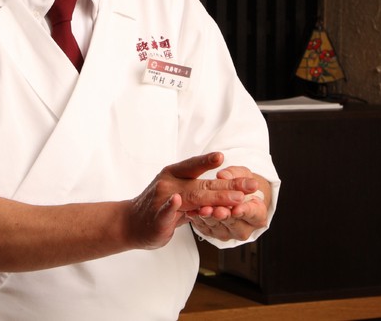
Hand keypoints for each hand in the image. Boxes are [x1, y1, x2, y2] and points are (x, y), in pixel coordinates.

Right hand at [127, 152, 258, 248]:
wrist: (130, 223)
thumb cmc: (158, 206)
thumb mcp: (180, 194)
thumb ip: (201, 193)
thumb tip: (230, 192)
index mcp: (174, 174)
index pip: (193, 165)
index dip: (207, 161)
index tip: (223, 157)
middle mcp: (168, 183)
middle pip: (202, 183)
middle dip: (229, 185)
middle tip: (250, 185)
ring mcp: (162, 199)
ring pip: (191, 196)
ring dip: (215, 197)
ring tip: (235, 198)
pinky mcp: (157, 218)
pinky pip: (166, 211)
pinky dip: (171, 206)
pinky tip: (177, 201)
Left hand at [187, 166, 270, 241]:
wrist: (231, 195)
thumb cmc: (239, 184)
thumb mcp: (240, 174)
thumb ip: (232, 174)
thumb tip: (223, 175)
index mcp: (257, 215)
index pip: (255, 215)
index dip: (246, 212)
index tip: (237, 208)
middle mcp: (244, 228)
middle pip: (236, 226)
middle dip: (226, 217)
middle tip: (218, 211)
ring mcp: (228, 232)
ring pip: (219, 228)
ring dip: (210, 219)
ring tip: (203, 210)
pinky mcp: (212, 232)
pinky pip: (204, 228)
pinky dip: (198, 220)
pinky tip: (192, 212)